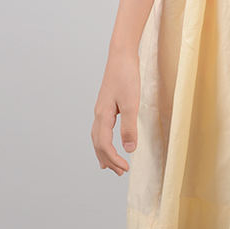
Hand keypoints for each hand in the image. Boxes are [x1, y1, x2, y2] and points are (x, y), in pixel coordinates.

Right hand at [91, 46, 139, 174]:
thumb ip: (129, 126)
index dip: (114, 158)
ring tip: (110, 166)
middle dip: (108, 159)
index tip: (126, 168)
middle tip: (121, 173)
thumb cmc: (127, 77)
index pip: (104, 144)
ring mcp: (101, 109)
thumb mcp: (131, 103)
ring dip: (104, 152)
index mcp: (102, 115)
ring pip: (97, 137)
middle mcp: (98, 114)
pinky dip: (104, 141)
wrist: (121, 56)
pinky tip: (110, 142)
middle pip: (98, 143)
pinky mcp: (106, 105)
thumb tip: (129, 149)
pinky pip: (101, 129)